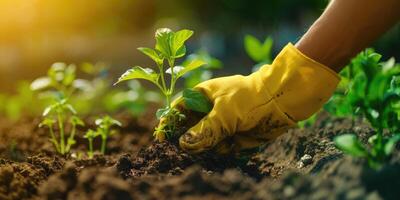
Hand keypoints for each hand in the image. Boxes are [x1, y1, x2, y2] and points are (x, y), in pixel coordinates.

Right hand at [156, 43, 339, 153]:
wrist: (281, 102)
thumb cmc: (250, 99)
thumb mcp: (224, 113)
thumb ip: (204, 130)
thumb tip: (185, 144)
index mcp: (202, 95)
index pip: (178, 109)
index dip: (168, 123)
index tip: (161, 138)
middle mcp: (208, 110)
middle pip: (188, 128)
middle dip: (186, 139)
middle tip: (182, 150)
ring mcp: (219, 123)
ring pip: (202, 140)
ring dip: (204, 147)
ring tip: (215, 144)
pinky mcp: (230, 136)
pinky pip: (217, 148)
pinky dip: (219, 150)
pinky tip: (228, 146)